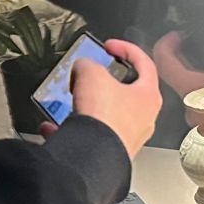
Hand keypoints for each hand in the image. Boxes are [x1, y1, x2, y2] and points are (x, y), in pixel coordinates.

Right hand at [66, 38, 160, 158]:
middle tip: (90, 76)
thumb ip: (87, 64)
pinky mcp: (109, 153)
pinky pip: (90, 137)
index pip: (144, 64)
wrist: (93, 157)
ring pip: (107, 116)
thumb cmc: (104, 120)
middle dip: (104, 83)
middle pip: (125, 93)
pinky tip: (55, 128)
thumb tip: (82, 67)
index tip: (110, 47)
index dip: (126, 49)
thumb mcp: (91, 74)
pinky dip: (72, 131)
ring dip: (88, 107)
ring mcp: (126, 138)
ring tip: (72, 102)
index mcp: (148, 96)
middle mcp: (143, 119)